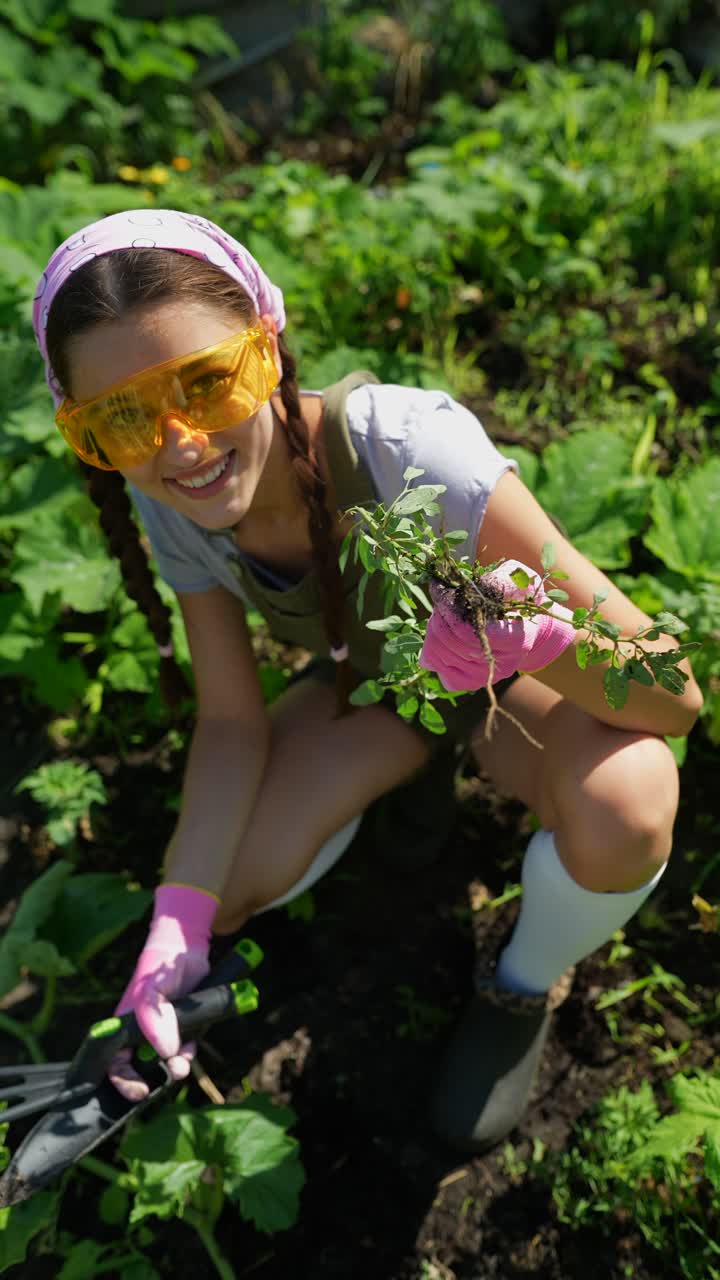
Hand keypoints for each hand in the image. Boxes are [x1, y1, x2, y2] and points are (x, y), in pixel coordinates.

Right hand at [108, 883, 217, 1101]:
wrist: (186, 949)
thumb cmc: (157, 969)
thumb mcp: (149, 994)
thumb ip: (154, 1022)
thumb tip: (167, 1053)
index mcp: (124, 1026)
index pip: (114, 1062)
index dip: (123, 1081)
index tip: (139, 1091)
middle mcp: (141, 1032)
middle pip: (141, 1067)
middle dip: (154, 1077)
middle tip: (169, 1076)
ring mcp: (163, 1031)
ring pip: (165, 1060)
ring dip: (174, 1067)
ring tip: (183, 1066)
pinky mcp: (183, 1026)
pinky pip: (184, 1049)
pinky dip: (188, 1053)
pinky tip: (191, 1048)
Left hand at [419, 559, 575, 691]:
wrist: (525, 624)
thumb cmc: (518, 596)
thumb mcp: (517, 579)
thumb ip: (497, 580)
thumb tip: (470, 588)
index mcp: (517, 639)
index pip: (467, 630)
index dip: (448, 608)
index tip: (442, 590)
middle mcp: (502, 665)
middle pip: (450, 640)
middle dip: (439, 616)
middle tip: (440, 598)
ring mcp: (485, 677)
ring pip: (439, 654)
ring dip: (433, 628)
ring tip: (441, 613)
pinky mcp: (469, 682)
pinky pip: (436, 667)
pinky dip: (430, 649)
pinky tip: (440, 634)